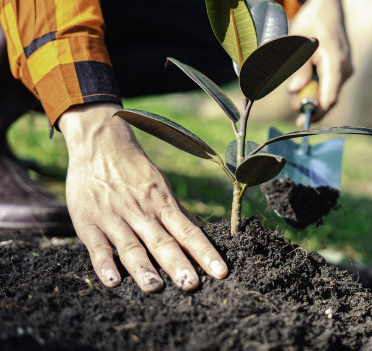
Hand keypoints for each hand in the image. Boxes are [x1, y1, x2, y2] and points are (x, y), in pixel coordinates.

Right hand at [58, 103, 226, 291]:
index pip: (189, 232)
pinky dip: (104, 264)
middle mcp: (141, 213)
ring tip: (155, 288)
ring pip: (131, 247)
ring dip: (143, 268)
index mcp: (162, 204)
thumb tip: (201, 235)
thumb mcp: (160, 187)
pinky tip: (113, 281)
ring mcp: (114, 218)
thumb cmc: (135, 171)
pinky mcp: (89, 223)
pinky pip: (97, 246)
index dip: (205, 252)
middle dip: (177, 264)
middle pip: (162, 242)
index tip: (221, 272)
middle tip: (191, 285)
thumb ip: (176, 214)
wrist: (100, 144)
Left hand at [287, 0, 352, 125]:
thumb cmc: (310, 22)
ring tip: (294, 83)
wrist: (328, 8)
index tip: (300, 120)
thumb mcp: (297, 41)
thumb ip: (297, 66)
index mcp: (334, 60)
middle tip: (291, 102)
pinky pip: (328, 87)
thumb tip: (295, 89)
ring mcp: (345, 71)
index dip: (315, 111)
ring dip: (309, 94)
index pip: (329, 96)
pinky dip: (315, 87)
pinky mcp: (342, 72)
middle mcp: (344, 69)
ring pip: (326, 94)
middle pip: (327, 100)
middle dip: (308, 104)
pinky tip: (304, 77)